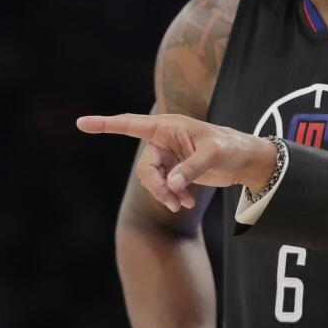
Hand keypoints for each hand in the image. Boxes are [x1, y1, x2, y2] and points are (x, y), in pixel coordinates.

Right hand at [77, 112, 275, 211]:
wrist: (245, 160)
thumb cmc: (231, 148)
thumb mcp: (214, 155)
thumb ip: (191, 169)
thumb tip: (172, 186)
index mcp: (167, 126)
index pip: (130, 125)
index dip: (106, 124)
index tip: (82, 123)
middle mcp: (163, 140)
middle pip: (145, 167)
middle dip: (156, 186)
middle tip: (173, 201)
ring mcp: (168, 156)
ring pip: (152, 180)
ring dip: (165, 195)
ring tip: (182, 204)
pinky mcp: (175, 170)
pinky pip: (164, 187)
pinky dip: (174, 196)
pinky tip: (188, 203)